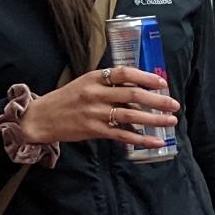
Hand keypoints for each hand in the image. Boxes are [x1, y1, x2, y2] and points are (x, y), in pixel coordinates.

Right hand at [18, 66, 178, 148]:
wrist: (41, 118)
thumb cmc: (67, 99)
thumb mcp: (86, 84)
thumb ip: (109, 85)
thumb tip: (140, 90)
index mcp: (94, 78)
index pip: (124, 73)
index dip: (146, 77)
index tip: (162, 82)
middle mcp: (95, 93)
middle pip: (132, 94)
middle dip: (157, 99)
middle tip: (174, 104)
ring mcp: (95, 112)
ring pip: (130, 115)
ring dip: (154, 119)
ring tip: (171, 121)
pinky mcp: (94, 130)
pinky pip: (122, 135)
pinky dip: (141, 139)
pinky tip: (156, 141)